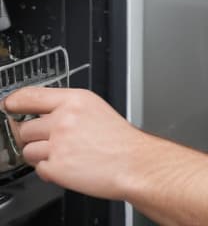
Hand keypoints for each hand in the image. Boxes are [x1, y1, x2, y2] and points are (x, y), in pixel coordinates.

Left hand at [3, 87, 143, 199]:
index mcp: (75, 100)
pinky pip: (38, 169)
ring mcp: (58, 143)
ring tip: (66, 154)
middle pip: (25, 127)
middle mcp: (64, 118)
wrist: (135, 162)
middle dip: (35, 137)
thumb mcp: (95, 109)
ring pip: (28, 150)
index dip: (13, 102)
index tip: (9, 105)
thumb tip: (39, 113)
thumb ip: (66, 108)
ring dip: (41, 155)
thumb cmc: (120, 139)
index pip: (30, 95)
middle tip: (55, 141)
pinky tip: (69, 166)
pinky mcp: (56, 167)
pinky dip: (49, 171)